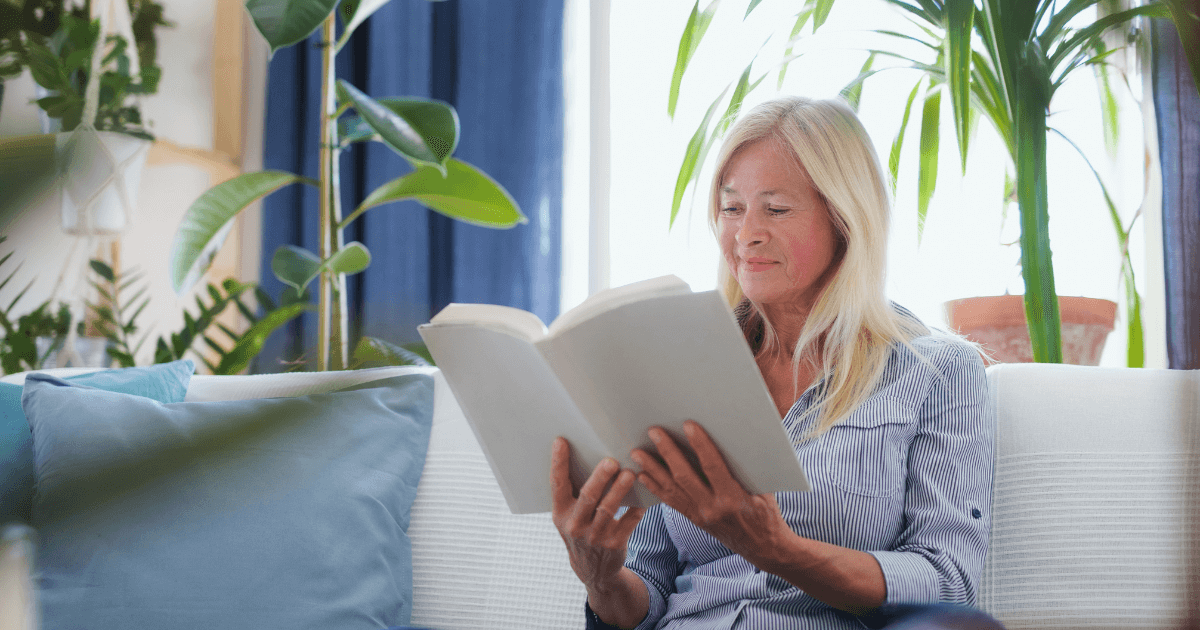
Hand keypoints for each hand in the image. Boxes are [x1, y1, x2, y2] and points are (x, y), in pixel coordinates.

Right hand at [550, 437, 645, 590]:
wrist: (592, 569)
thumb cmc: (581, 529)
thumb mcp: (569, 516)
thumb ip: (574, 493)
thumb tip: (589, 454)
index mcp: (560, 512)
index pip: (557, 484)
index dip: (558, 463)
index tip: (561, 441)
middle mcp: (575, 524)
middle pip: (587, 496)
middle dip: (599, 478)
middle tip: (611, 461)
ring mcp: (594, 536)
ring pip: (608, 509)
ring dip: (620, 490)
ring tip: (630, 474)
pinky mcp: (614, 543)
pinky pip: (629, 522)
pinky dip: (637, 508)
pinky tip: (644, 496)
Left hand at [631, 420, 791, 567]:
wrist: (763, 548)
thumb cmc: (767, 514)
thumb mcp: (763, 490)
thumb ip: (745, 469)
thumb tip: (731, 439)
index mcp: (733, 498)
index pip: (712, 467)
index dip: (700, 445)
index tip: (688, 425)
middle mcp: (712, 509)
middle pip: (684, 476)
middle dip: (667, 452)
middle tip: (653, 432)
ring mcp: (700, 516)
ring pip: (671, 490)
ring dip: (652, 469)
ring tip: (637, 453)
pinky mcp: (694, 520)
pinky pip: (671, 502)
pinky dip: (656, 487)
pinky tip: (643, 475)